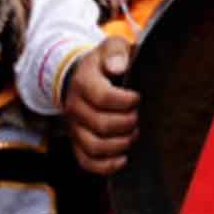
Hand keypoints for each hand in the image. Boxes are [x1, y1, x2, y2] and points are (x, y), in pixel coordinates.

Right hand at [63, 40, 141, 176]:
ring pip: (94, 146)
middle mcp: (75, 107)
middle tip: (138, 117)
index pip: (103, 97)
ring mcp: (75, 127)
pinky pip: (87, 162)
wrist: (81, 77)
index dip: (126, 101)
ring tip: (134, 134)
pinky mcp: (77, 142)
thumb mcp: (111, 47)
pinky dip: (106, 165)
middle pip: (101, 124)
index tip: (138, 97)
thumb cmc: (105, 63)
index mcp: (84, 82)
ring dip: (120, 144)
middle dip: (127, 123)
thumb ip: (116, 52)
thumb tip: (118, 66)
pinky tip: (123, 157)